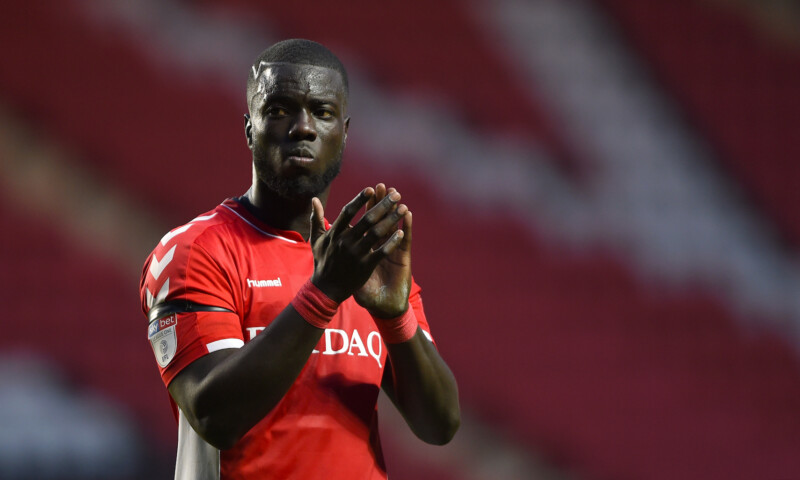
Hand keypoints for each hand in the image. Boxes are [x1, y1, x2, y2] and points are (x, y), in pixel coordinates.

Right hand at [309, 187, 407, 302]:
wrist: (326, 288)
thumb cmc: (322, 261)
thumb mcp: (316, 239)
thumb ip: (316, 219)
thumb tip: (314, 199)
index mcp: (334, 233)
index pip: (348, 212)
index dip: (359, 200)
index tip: (371, 189)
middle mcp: (345, 241)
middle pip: (367, 219)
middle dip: (383, 205)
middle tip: (396, 194)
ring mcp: (356, 254)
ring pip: (376, 233)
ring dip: (391, 219)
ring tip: (403, 208)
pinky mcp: (365, 266)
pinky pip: (380, 252)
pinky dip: (391, 243)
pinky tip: (401, 233)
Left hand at [354, 184, 412, 317]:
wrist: (383, 305)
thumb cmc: (365, 289)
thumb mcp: (347, 268)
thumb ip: (341, 258)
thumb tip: (329, 250)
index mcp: (368, 244)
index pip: (367, 220)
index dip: (367, 205)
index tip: (369, 190)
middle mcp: (382, 245)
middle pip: (382, 219)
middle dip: (383, 203)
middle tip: (385, 187)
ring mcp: (393, 250)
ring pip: (395, 227)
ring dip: (396, 211)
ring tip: (398, 196)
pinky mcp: (402, 259)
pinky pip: (404, 242)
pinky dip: (405, 229)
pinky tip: (407, 216)